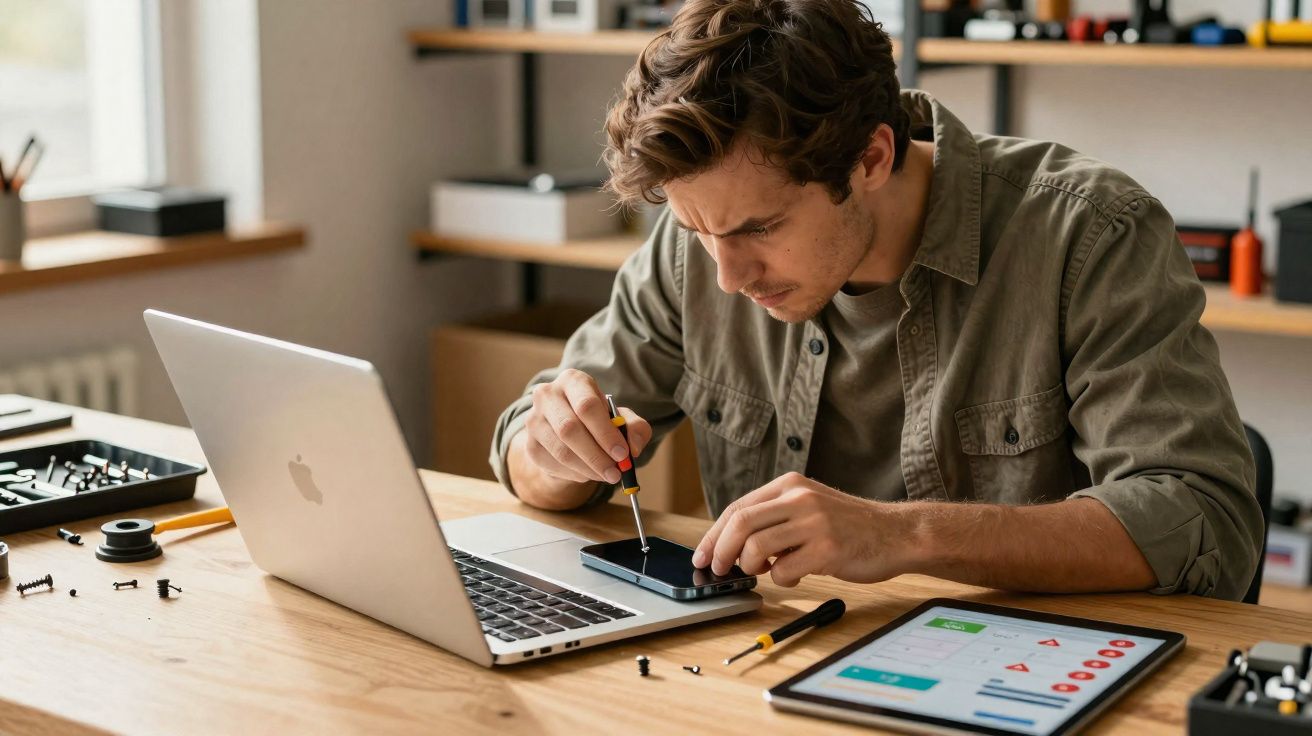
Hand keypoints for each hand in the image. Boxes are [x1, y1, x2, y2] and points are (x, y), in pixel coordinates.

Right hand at [521, 369, 652, 485]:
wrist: (569, 432)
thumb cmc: (599, 420)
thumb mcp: (622, 419)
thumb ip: (635, 429)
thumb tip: (634, 448)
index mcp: (573, 380)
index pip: (586, 406)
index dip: (605, 433)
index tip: (622, 454)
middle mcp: (547, 395)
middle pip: (569, 429)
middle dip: (596, 456)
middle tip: (615, 473)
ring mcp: (534, 420)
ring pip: (561, 451)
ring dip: (588, 469)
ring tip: (606, 475)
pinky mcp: (530, 444)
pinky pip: (553, 465)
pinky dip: (575, 474)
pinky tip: (588, 472)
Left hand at [692, 473, 911, 587]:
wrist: (896, 533)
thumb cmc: (849, 526)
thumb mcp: (809, 508)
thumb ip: (775, 519)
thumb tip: (731, 545)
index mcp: (790, 485)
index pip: (738, 507)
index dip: (714, 534)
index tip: (703, 555)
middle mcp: (800, 498)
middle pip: (741, 523)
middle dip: (721, 551)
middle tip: (719, 569)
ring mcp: (814, 522)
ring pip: (757, 547)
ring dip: (752, 567)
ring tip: (765, 571)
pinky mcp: (828, 548)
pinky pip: (785, 570)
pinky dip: (781, 579)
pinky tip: (795, 575)